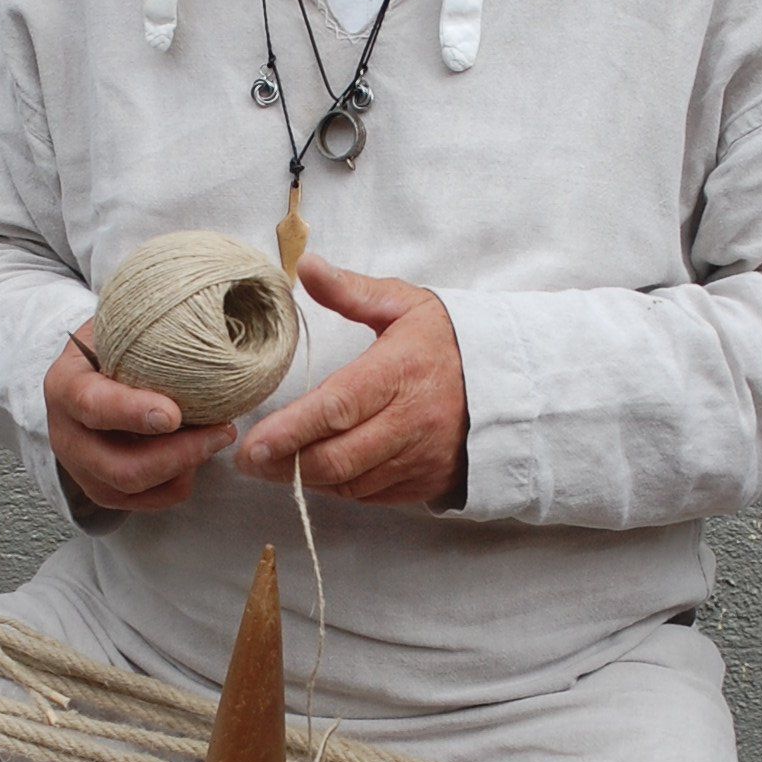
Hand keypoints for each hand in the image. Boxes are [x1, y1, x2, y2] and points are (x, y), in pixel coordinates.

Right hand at [43, 336, 234, 512]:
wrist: (88, 375)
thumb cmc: (111, 346)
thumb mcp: (117, 326)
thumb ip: (142, 324)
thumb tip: (195, 311)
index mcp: (65, 386)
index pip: (92, 405)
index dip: (132, 412)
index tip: (174, 414)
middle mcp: (66, 435)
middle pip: (120, 468)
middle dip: (178, 455)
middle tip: (223, 431)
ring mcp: (83, 469)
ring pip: (136, 490)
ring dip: (185, 469)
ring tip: (216, 438)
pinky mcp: (104, 490)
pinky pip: (149, 502)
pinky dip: (180, 482)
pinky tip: (198, 454)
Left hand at [236, 256, 468, 507]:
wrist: (511, 385)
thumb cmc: (448, 342)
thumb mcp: (404, 305)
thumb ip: (352, 291)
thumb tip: (306, 265)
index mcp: (400, 371)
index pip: (337, 408)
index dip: (291, 431)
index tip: (253, 443)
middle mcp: (410, 421)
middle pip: (337, 457)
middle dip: (285, 465)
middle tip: (250, 462)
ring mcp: (420, 458)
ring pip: (350, 482)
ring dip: (307, 479)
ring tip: (274, 467)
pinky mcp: (425, 482)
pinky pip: (370, 495)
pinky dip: (339, 487)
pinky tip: (318, 472)